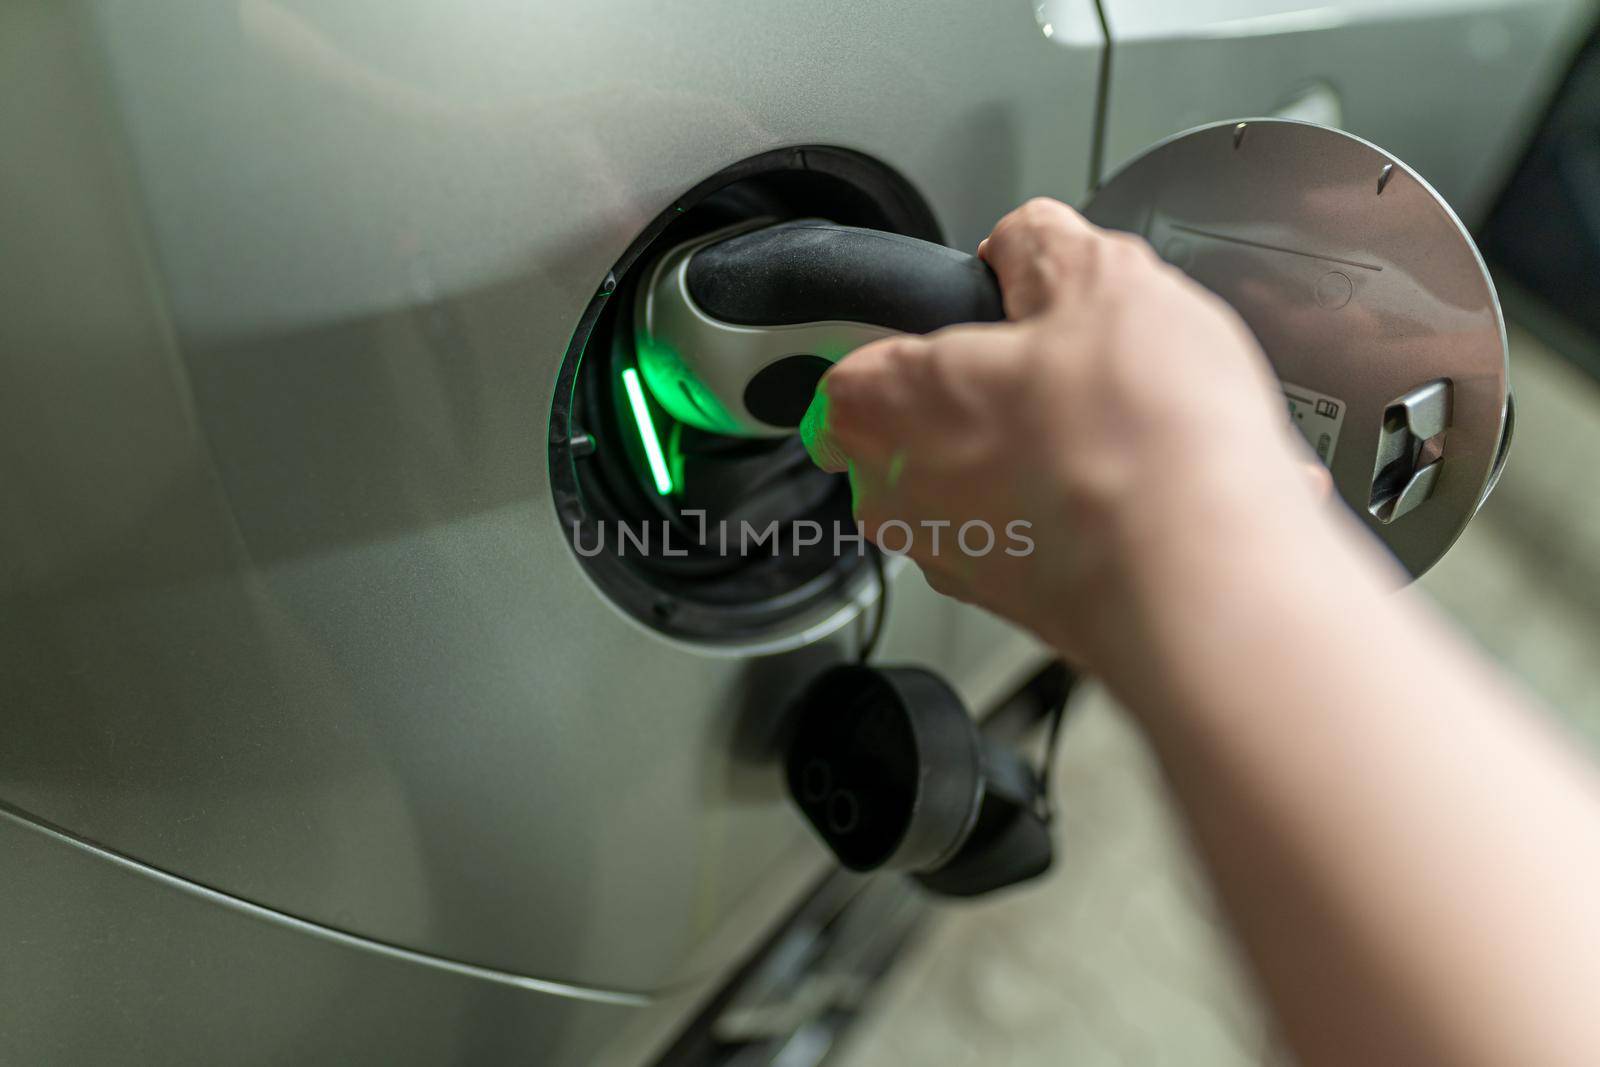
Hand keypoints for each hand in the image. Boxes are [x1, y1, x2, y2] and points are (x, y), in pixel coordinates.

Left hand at [801, 198, 1328, 665]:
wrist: (1202, 582)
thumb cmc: (1132, 442)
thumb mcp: (1098, 282)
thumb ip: (1039, 247)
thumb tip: (1024, 242)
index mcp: (885, 407)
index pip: (848, 371)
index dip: (911, 342)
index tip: (962, 330)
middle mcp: (900, 500)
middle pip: (914, 434)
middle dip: (980, 403)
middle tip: (1057, 373)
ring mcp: (960, 566)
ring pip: (978, 492)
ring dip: (1036, 463)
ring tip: (1122, 433)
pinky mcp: (1024, 612)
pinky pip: (1039, 544)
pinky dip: (1082, 518)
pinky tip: (1151, 491)